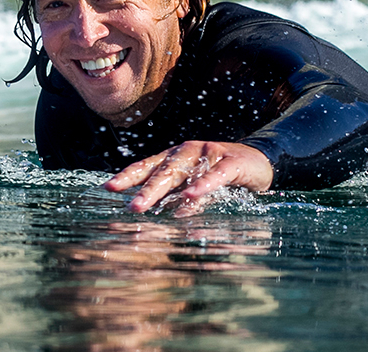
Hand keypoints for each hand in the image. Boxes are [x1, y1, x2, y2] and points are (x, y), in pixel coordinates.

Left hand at [103, 142, 273, 214]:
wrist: (259, 161)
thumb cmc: (219, 175)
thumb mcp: (194, 186)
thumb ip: (176, 198)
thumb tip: (155, 215)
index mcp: (174, 157)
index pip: (147, 165)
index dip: (128, 176)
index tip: (108, 187)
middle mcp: (186, 152)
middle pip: (161, 171)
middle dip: (144, 190)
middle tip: (131, 207)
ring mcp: (209, 153)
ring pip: (183, 171)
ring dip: (162, 189)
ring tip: (147, 205)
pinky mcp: (232, 161)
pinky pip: (216, 174)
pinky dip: (203, 184)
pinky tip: (191, 194)